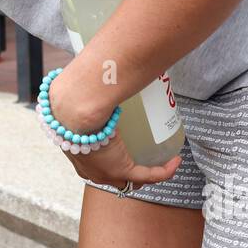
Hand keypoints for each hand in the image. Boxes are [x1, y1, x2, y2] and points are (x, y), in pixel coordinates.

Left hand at [47, 68, 180, 192]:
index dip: (112, 156)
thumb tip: (99, 67)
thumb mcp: (81, 101)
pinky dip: (163, 170)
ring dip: (149, 170)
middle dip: (132, 168)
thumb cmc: (73, 102)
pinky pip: (148, 176)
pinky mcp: (120, 171)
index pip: (97, 163)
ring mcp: (106, 174)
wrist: (73, 111)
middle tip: (146, 151)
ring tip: (162, 155)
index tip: (123, 142)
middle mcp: (90, 170)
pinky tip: (174, 161)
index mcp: (78, 155)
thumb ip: (89, 89)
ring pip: (132, 179)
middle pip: (115, 177)